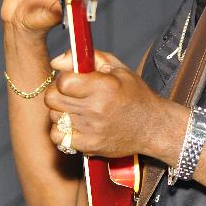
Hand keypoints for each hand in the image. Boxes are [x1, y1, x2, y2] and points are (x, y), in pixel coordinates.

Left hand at [45, 49, 174, 158]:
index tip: (73, 80)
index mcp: (104, 86)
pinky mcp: (89, 146)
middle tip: (70, 94)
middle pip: (52, 99)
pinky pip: (58, 137)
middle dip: (58, 92)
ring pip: (54, 117)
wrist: (153, 127)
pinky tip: (75, 125)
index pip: (63, 82)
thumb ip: (85, 58)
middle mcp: (96, 109)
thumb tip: (55, 61)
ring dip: (60, 111)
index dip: (64, 78)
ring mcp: (92, 130)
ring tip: (76, 109)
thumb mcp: (117, 68)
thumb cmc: (135, 95)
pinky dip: (62, 130)